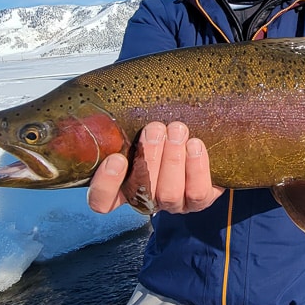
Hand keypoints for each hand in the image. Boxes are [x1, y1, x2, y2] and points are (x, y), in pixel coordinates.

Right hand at [87, 121, 224, 213]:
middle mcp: (146, 198)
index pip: (102, 201)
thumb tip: (119, 102)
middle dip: (149, 158)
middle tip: (155, 129)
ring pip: (169, 193)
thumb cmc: (162, 129)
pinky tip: (194, 145)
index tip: (116, 159)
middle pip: (141, 192)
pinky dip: (195, 167)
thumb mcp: (140, 126)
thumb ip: (127, 125)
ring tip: (177, 131)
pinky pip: (197, 192)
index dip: (105, 185)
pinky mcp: (199, 200)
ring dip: (172, 159)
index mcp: (123, 185)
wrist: (203, 137)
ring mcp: (173, 203)